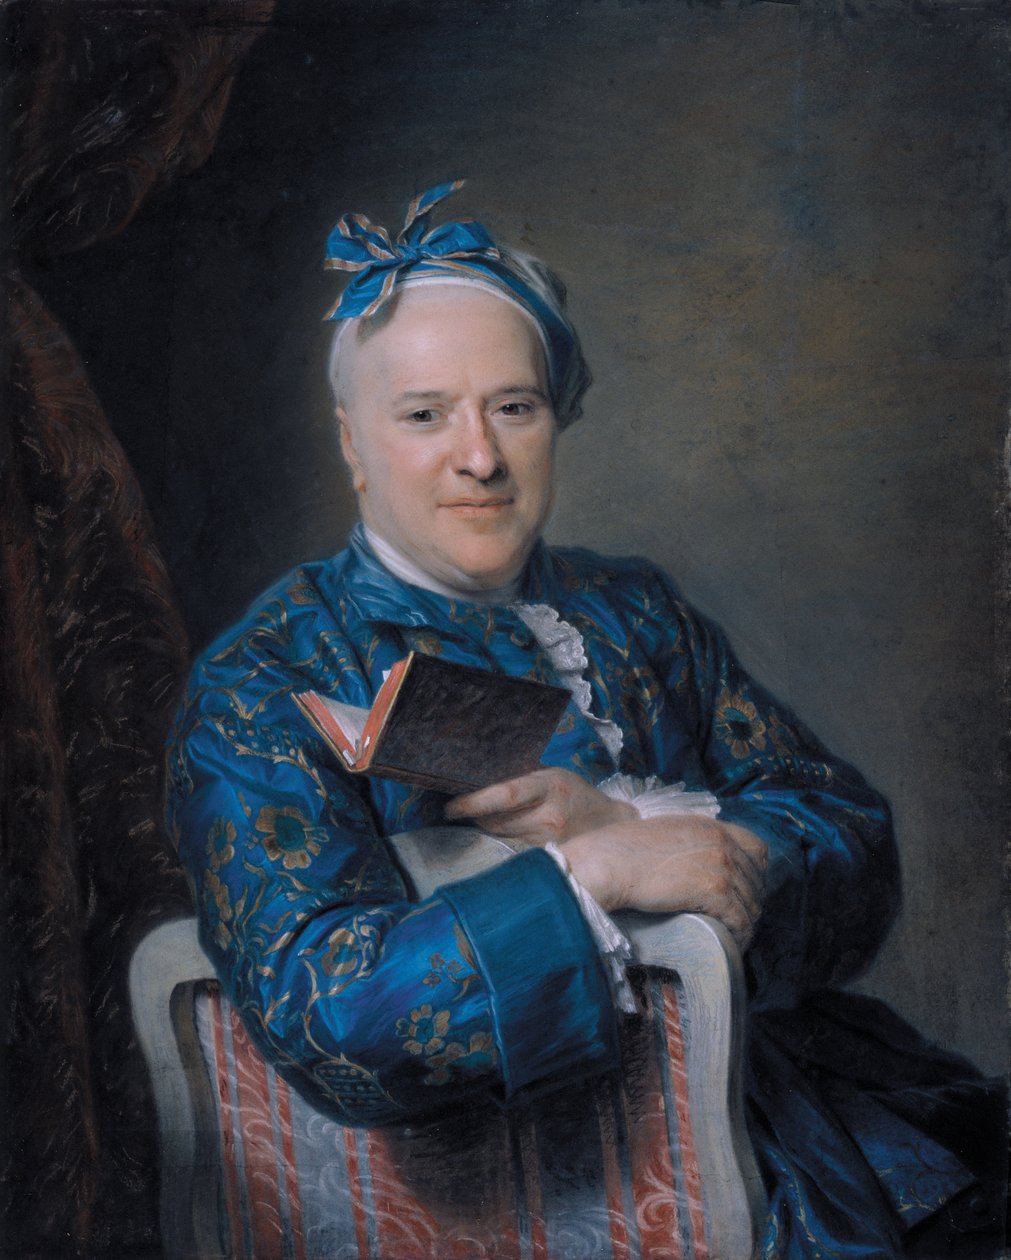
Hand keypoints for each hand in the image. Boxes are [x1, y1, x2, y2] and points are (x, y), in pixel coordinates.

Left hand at [444, 767, 636, 841]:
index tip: (451, 807)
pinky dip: (501, 845)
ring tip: (483, 821)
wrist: (611, 824)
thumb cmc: (574, 794)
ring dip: (486, 831)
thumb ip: (521, 780)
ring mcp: (550, 842)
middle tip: (461, 811)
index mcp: (550, 786)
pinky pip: (512, 852)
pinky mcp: (549, 859)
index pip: (505, 795)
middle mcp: (550, 816)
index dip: (473, 802)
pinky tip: (501, 838)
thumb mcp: (551, 776)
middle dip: (474, 817)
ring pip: (500, 839)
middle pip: (496, 822)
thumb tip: (476, 783)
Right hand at [562, 815, 767, 948]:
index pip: (756, 848)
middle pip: (757, 879)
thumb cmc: (622, 849)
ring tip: (731, 935)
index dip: (756, 872)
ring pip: (751, 902)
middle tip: (736, 919)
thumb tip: (688, 861)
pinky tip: (730, 944)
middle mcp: (722, 843)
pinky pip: (741, 920)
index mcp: (711, 827)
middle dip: (751, 901)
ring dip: (745, 922)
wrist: (610, 862)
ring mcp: (722, 866)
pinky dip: (739, 935)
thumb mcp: (664, 832)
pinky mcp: (715, 891)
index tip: (745, 889)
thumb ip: (685, 841)